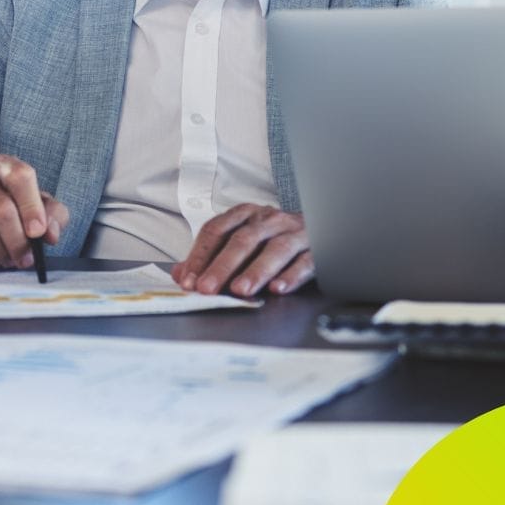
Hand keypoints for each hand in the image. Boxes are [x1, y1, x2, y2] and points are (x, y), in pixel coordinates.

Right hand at [0, 155, 67, 270]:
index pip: (20, 177)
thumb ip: (53, 216)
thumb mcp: (38, 207)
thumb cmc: (10, 208)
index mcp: (3, 166)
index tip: (38, 233)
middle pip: (1, 208)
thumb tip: (50, 234)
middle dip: (17, 240)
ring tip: (8, 260)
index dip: (31, 207)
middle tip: (25, 259)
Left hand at [173, 204, 312, 296]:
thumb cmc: (273, 239)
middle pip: (243, 240)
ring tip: (240, 290)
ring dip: (256, 271)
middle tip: (207, 288)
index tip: (188, 280)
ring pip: (275, 249)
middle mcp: (270, 220)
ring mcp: (295, 233)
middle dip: (222, 266)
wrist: (323, 228)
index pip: (217, 230)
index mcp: (246, 214)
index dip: (200, 255)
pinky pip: (305, 261)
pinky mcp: (318, 249)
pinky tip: (278, 288)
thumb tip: (181, 274)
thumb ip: (211, 257)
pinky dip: (291, 275)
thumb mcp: (241, 242)